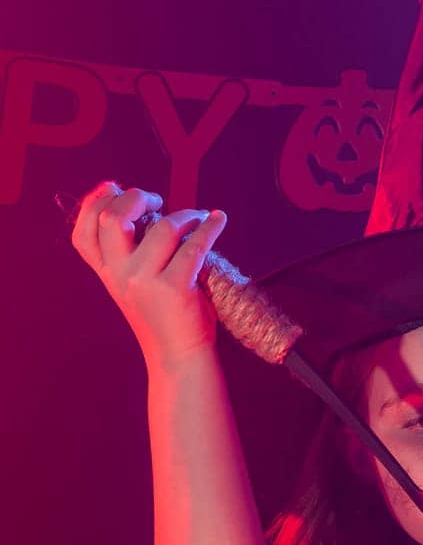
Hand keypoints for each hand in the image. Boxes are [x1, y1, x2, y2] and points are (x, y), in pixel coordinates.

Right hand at [70, 180, 228, 365]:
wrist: (179, 357)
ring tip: (198, 219)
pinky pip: (194, 245)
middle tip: (158, 201)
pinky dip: (210, 228)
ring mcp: (145, 282)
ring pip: (163, 227)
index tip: (114, 187)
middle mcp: (120, 276)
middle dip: (137, 197)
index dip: (93, 202)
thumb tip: (144, 205)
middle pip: (113, 218)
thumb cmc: (163, 316)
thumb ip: (129, 254)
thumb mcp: (133, 286)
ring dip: (185, 215)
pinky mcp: (175, 288)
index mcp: (107, 274)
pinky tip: (217, 220)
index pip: (83, 232)